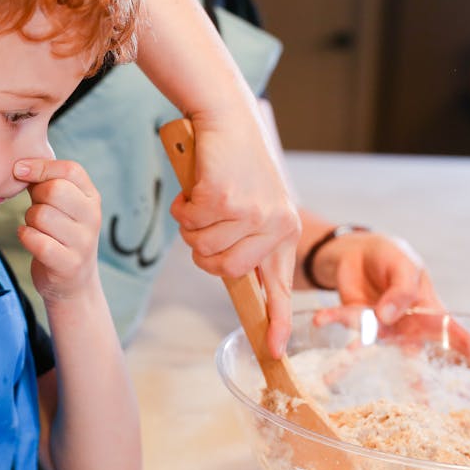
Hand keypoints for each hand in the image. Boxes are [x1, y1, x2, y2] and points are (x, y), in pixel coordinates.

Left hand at [13, 158, 101, 304]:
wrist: (73, 284)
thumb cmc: (60, 235)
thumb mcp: (63, 206)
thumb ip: (47, 183)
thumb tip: (20, 166)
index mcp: (92, 198)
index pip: (70, 170)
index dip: (41, 166)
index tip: (20, 169)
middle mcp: (92, 218)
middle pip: (54, 190)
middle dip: (34, 197)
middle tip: (35, 208)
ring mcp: (83, 243)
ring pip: (41, 215)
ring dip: (29, 220)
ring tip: (36, 228)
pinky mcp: (68, 264)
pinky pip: (36, 240)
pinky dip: (25, 236)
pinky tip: (28, 238)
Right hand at [168, 116, 300, 357]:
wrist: (227, 118)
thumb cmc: (235, 162)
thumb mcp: (252, 202)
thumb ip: (245, 239)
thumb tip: (225, 270)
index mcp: (286, 231)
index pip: (282, 286)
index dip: (276, 321)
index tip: (274, 351)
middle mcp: (276, 225)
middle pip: (224, 271)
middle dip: (203, 252)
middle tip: (204, 223)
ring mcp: (251, 213)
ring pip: (202, 248)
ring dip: (191, 226)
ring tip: (204, 199)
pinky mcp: (224, 199)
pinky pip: (189, 223)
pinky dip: (183, 206)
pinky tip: (198, 185)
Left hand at [311, 234, 469, 376]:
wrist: (359, 250)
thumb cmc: (392, 257)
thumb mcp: (404, 264)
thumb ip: (401, 289)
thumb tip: (390, 315)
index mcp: (430, 313)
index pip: (461, 337)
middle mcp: (405, 327)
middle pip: (417, 359)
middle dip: (419, 386)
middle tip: (422, 412)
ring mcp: (378, 327)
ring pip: (367, 348)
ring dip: (349, 362)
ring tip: (331, 379)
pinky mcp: (353, 318)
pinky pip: (340, 321)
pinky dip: (328, 319)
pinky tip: (315, 319)